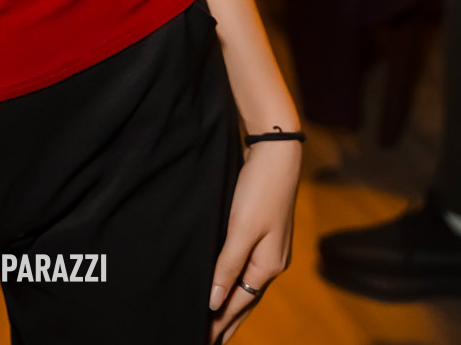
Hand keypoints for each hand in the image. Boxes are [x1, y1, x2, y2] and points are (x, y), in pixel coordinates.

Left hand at [207, 141, 300, 343]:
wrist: (276, 153)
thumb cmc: (259, 189)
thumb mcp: (242, 229)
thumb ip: (228, 265)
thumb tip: (215, 301)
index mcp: (268, 266)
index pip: (239, 304)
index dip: (220, 322)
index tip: (202, 339)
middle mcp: (271, 262)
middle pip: (245, 300)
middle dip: (227, 320)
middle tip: (208, 340)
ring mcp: (269, 248)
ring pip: (246, 285)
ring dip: (231, 303)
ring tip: (216, 321)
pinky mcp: (262, 232)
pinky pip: (246, 267)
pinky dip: (235, 282)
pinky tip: (226, 282)